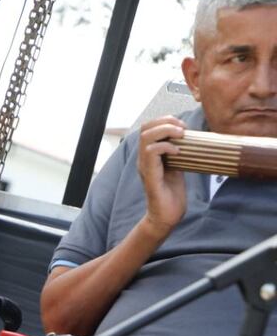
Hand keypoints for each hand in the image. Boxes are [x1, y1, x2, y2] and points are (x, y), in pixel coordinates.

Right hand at [136, 116, 187, 238]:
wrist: (167, 215)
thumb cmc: (172, 194)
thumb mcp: (178, 167)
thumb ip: (178, 152)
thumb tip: (192, 139)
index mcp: (149, 155)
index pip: (149, 127)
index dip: (165, 120)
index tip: (182, 126)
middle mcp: (143, 158)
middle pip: (145, 128)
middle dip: (165, 121)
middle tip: (182, 128)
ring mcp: (145, 166)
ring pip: (147, 137)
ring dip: (166, 131)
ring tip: (180, 135)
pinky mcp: (149, 174)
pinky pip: (151, 152)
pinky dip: (166, 146)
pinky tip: (178, 151)